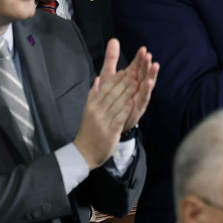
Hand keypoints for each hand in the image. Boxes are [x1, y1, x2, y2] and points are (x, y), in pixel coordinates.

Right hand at [74, 39, 140, 169]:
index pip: (105, 88)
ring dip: (128, 92)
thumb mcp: (89, 110)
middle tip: (136, 70)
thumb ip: (94, 94)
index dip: (117, 79)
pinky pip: (119, 117)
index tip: (127, 70)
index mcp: (92, 105)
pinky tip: (133, 101)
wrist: (84, 152)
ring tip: (138, 81)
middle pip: (112, 93)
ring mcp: (103, 121)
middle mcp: (96, 111)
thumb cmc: (89, 131)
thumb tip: (99, 79)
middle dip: (125, 81)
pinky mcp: (110, 131)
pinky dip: (126, 109)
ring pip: (117, 103)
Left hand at [117, 42, 159, 131]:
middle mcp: (137, 86)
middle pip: (144, 73)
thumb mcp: (108, 75)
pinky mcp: (139, 107)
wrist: (108, 119)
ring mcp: (139, 96)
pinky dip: (146, 90)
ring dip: (151, 75)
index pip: (137, 66)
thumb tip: (114, 40)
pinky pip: (144, 98)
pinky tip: (148, 83)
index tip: (142, 49)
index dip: (140, 58)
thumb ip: (111, 58)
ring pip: (147, 84)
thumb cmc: (110, 96)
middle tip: (148, 55)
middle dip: (146, 64)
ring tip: (155, 66)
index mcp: (130, 78)